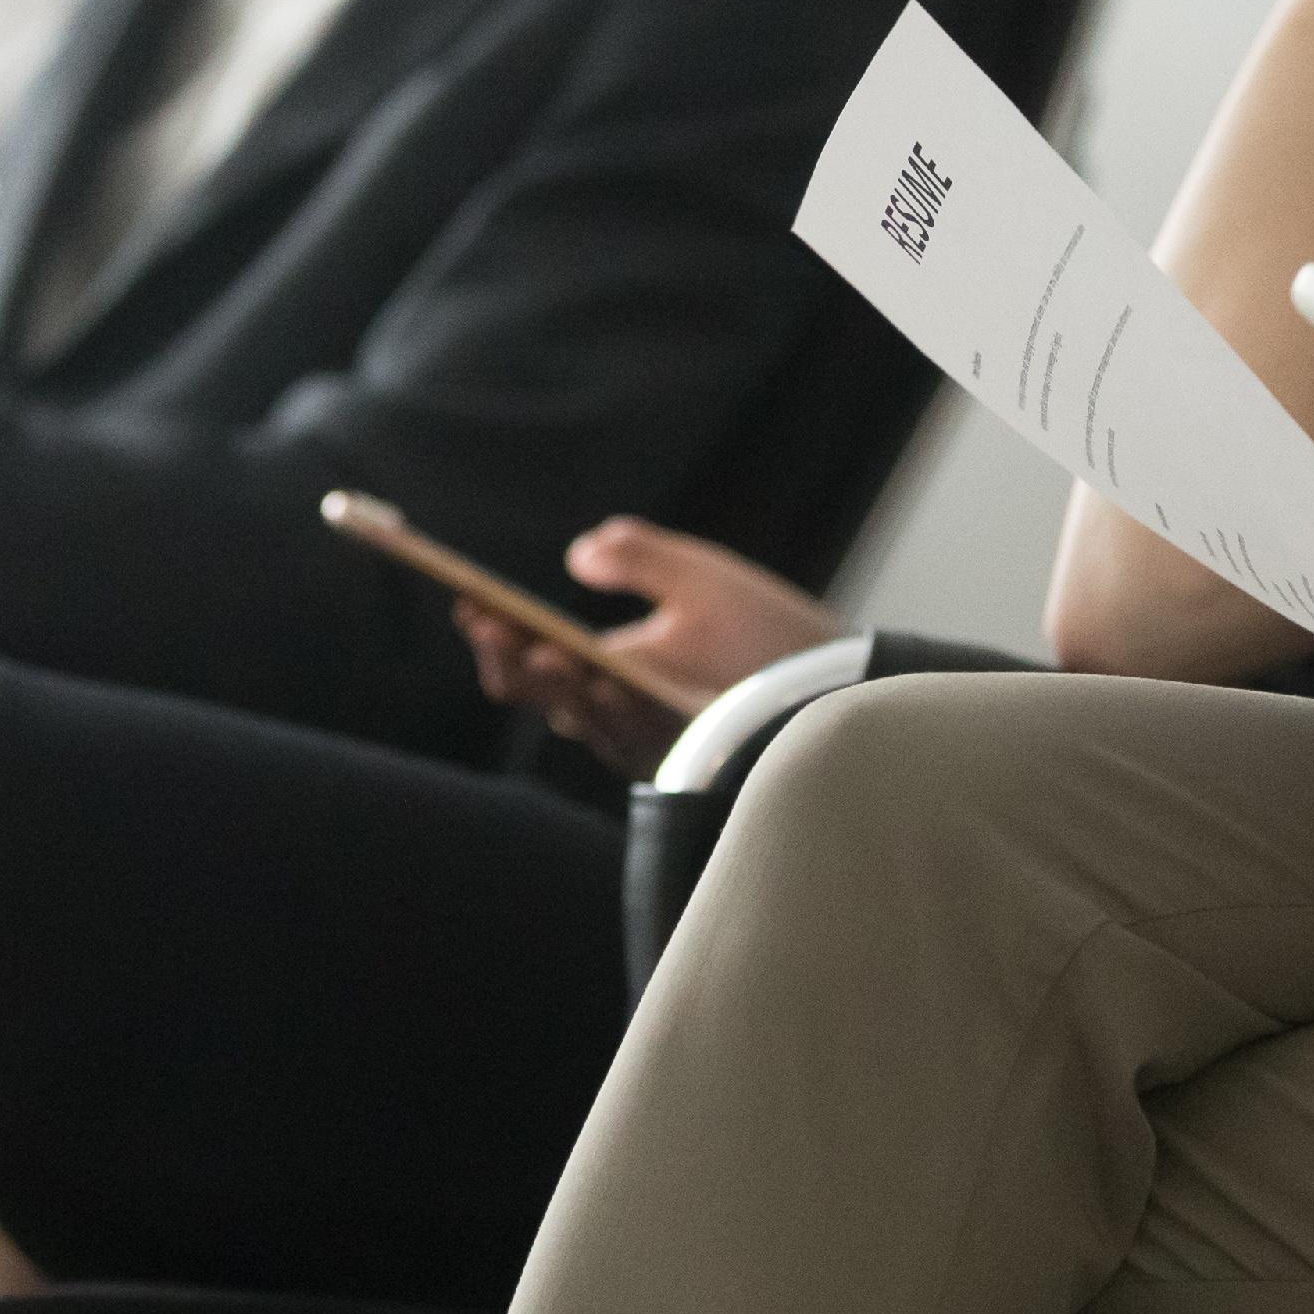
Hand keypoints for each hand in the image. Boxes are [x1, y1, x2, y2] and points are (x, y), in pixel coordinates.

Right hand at [457, 518, 842, 779]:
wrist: (845, 687)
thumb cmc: (772, 636)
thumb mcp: (701, 578)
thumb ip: (641, 557)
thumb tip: (580, 552)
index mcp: (615, 662)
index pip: (539, 651)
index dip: (499, 627)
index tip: (468, 597)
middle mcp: (620, 705)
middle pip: (541, 692)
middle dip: (508, 657)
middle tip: (485, 620)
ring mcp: (648, 738)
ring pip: (576, 716)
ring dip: (546, 679)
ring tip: (524, 639)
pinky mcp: (681, 761)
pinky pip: (630, 739)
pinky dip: (607, 707)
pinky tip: (592, 673)